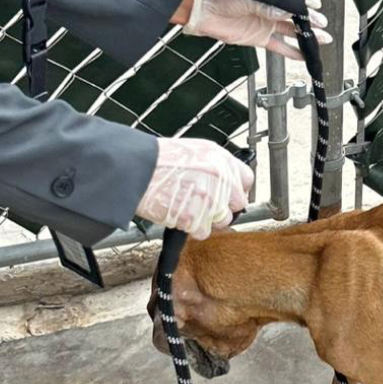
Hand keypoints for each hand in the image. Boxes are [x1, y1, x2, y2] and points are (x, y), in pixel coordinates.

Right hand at [136, 138, 253, 239]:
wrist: (136, 169)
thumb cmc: (158, 159)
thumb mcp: (195, 151)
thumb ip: (214, 166)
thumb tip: (224, 180)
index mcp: (221, 159)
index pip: (246, 180)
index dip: (236, 189)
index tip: (229, 195)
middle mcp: (220, 178)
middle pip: (237, 204)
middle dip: (223, 207)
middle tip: (206, 205)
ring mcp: (210, 199)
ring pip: (222, 221)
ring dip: (208, 220)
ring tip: (189, 209)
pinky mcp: (196, 217)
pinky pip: (203, 232)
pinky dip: (191, 228)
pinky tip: (179, 215)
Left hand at [180, 0, 331, 60]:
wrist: (201, 9)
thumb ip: (269, 6)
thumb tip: (288, 13)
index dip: (306, 3)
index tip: (317, 7)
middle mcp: (268, 9)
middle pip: (294, 17)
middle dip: (310, 22)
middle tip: (323, 28)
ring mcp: (264, 24)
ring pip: (290, 32)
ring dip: (305, 37)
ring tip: (321, 40)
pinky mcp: (258, 38)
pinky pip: (278, 46)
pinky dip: (291, 51)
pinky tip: (303, 55)